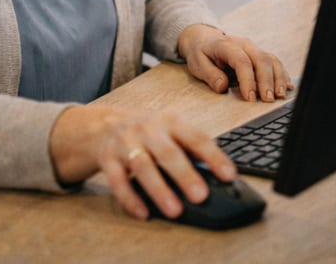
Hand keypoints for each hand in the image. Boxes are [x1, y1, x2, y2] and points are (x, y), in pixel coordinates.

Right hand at [48, 103, 234, 220]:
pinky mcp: (108, 159)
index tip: (229, 175)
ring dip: (159, 190)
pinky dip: (130, 199)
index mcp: (171, 122)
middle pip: (168, 153)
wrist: (106, 124)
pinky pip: (118, 181)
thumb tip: (219, 178)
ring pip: (142, 167)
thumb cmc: (150, 132)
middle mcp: (148, 130)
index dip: (213, 157)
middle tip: (200, 196)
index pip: (196, 138)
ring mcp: (126, 143)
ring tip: (174, 210)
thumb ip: (191, 150)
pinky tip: (143, 213)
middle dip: (185, 175)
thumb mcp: (172, 131)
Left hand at [177, 24, 292, 102]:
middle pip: (261, 60)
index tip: (250, 98)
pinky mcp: (260, 54)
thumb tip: (222, 87)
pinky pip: (275, 62)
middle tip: (268, 100)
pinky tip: (287, 87)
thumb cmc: (201, 53)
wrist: (205, 38)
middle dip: (267, 81)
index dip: (247, 80)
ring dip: (278, 78)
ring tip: (280, 95)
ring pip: (271, 60)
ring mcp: (254, 48)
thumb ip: (209, 75)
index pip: (241, 61)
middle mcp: (244, 44)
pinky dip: (282, 74)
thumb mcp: (197, 63)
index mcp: (226, 45)